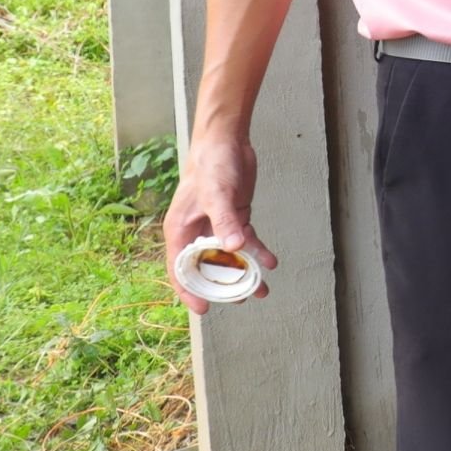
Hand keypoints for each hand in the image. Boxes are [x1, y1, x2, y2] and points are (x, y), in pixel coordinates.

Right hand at [162, 131, 277, 314]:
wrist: (226, 142)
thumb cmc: (212, 165)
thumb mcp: (217, 194)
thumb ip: (225, 221)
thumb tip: (234, 249)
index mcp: (180, 230)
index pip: (180, 269)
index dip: (190, 291)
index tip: (204, 309)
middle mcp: (196, 232)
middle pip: (206, 268)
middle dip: (222, 286)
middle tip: (240, 300)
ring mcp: (216, 226)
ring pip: (228, 257)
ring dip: (244, 273)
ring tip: (260, 290)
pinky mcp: (235, 217)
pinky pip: (245, 241)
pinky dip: (257, 252)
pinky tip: (271, 262)